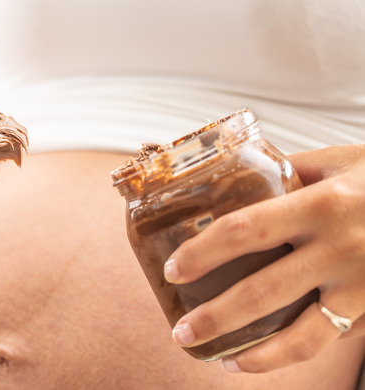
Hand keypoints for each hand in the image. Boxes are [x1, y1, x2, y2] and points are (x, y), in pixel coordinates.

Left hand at [163, 144, 364, 372]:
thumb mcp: (339, 161)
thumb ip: (289, 172)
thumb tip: (233, 177)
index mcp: (322, 203)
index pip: (246, 229)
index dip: (203, 252)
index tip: (173, 269)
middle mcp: (341, 247)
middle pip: (262, 290)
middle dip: (214, 316)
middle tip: (179, 329)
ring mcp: (361, 284)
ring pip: (298, 333)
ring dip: (248, 350)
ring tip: (210, 353)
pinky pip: (325, 340)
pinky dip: (285, 356)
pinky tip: (253, 359)